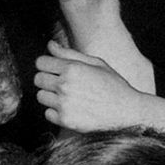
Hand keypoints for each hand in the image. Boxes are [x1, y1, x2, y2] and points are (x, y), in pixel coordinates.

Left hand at [35, 40, 150, 130]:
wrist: (126, 111)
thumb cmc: (112, 85)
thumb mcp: (95, 63)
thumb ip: (69, 53)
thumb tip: (50, 45)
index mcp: (72, 68)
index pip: (40, 63)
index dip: (46, 65)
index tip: (53, 69)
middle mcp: (65, 85)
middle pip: (37, 79)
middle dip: (47, 80)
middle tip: (62, 84)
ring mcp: (64, 104)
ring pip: (40, 96)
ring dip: (50, 96)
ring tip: (68, 97)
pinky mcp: (64, 120)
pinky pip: (47, 113)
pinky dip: (55, 112)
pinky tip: (70, 108)